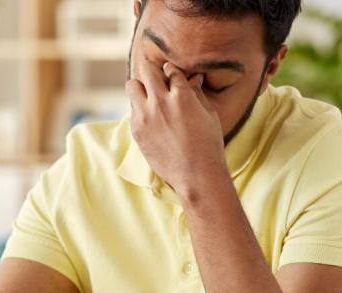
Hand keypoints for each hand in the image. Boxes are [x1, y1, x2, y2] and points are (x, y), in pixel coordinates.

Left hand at [126, 60, 227, 191]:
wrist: (196, 175)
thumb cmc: (208, 145)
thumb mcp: (209, 115)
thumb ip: (197, 93)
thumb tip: (194, 77)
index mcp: (182, 95)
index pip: (170, 69)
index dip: (171, 71)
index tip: (172, 75)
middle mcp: (160, 102)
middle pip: (146, 70)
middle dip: (153, 71)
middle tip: (157, 80)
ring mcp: (145, 116)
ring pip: (131, 86)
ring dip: (140, 87)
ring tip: (149, 96)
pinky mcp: (137, 130)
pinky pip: (132, 109)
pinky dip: (139, 108)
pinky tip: (150, 118)